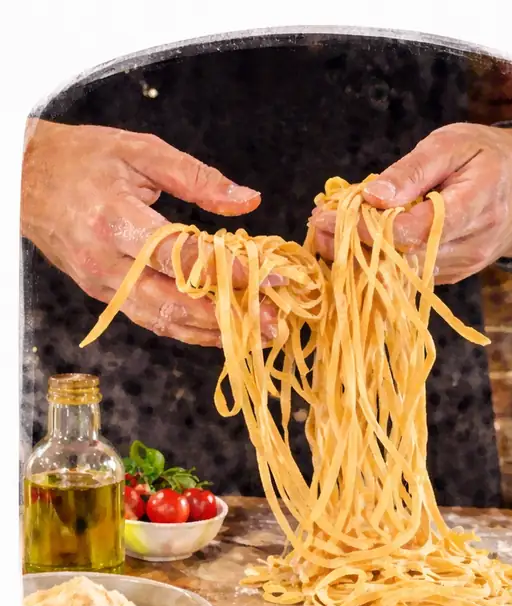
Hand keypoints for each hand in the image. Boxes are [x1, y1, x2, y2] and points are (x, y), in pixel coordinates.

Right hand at [21, 120, 276, 346]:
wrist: (19, 175)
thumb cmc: (81, 158)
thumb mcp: (140, 152)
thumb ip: (197, 178)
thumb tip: (248, 200)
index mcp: (117, 223)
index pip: (185, 258)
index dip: (232, 272)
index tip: (274, 279)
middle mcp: (106, 262)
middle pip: (175, 303)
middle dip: (229, 318)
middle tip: (274, 324)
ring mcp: (101, 284)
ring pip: (162, 320)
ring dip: (213, 333)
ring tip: (257, 336)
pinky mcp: (101, 294)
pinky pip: (149, 318)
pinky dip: (187, 328)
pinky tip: (221, 330)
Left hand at [308, 122, 511, 283]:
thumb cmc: (486, 156)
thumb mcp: (450, 144)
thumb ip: (412, 171)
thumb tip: (372, 198)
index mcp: (475, 205)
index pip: (413, 231)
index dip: (366, 228)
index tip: (326, 215)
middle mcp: (474, 244)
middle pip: (404, 258)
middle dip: (353, 244)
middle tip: (315, 226)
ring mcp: (466, 266)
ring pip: (404, 272)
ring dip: (363, 254)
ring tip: (329, 231)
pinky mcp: (457, 275)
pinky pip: (413, 274)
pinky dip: (383, 258)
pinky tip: (359, 239)